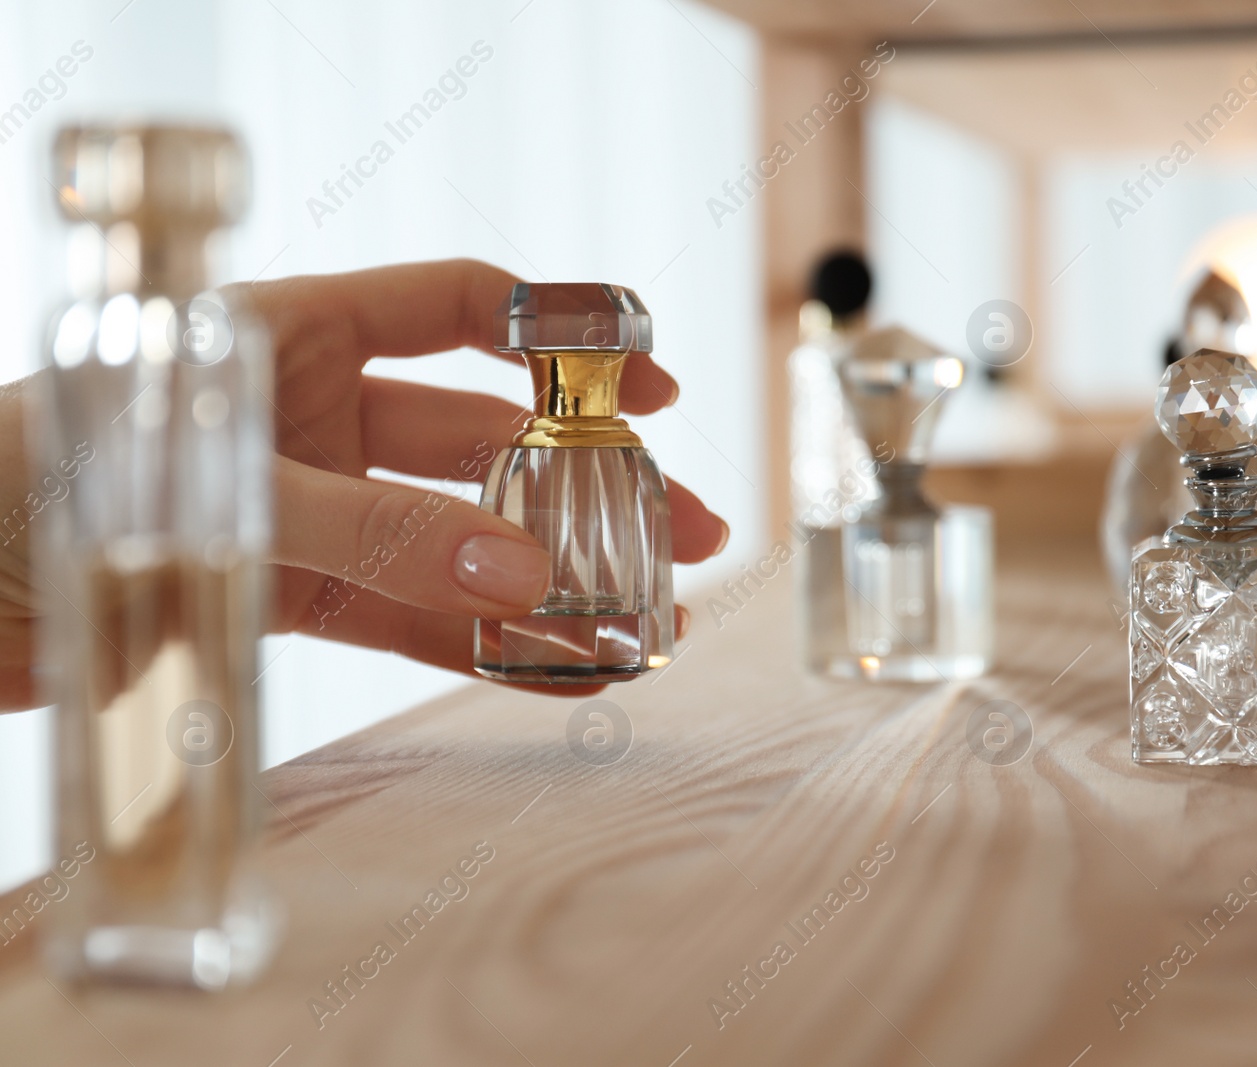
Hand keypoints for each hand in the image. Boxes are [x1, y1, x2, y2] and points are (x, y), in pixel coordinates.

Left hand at [239, 259, 726, 693]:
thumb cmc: (70, 491)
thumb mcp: (231, 486)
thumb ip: (374, 527)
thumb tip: (524, 576)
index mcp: (292, 333)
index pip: (455, 306)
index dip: (562, 338)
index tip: (654, 391)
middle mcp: (312, 414)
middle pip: (485, 436)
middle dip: (591, 482)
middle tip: (687, 527)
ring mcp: (313, 509)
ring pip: (460, 537)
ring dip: (553, 578)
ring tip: (650, 617)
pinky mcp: (294, 598)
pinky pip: (409, 619)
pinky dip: (484, 648)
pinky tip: (563, 673)